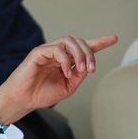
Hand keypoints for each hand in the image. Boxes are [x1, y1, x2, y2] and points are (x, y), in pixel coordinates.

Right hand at [0, 35, 117, 123]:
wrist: (23, 100)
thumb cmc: (42, 94)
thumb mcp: (68, 87)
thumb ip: (79, 76)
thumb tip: (88, 65)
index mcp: (66, 61)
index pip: (85, 47)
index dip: (100, 42)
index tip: (114, 38)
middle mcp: (58, 53)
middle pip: (79, 42)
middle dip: (90, 54)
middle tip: (91, 69)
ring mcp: (48, 51)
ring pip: (69, 41)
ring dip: (80, 54)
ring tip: (81, 69)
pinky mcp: (38, 52)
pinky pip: (56, 49)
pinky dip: (65, 60)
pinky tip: (66, 71)